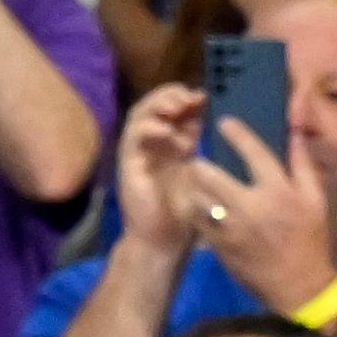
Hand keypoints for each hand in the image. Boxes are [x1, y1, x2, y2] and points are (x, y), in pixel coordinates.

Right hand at [113, 83, 205, 260]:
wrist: (164, 241)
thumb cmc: (185, 212)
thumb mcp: (201, 173)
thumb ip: (200, 148)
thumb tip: (207, 120)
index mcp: (172, 145)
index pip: (175, 112)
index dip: (187, 99)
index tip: (203, 96)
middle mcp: (153, 144)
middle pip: (154, 106)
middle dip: (170, 96)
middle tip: (188, 96)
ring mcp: (138, 151)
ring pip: (140, 115)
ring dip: (157, 105)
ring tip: (176, 106)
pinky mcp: (128, 163)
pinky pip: (133, 137)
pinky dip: (149, 129)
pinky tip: (166, 132)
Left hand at [184, 123, 336, 313]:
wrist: (300, 286)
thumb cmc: (310, 240)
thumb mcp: (315, 201)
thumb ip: (303, 165)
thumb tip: (294, 133)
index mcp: (280, 192)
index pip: (254, 153)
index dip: (237, 133)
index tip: (224, 122)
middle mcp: (252, 206)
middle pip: (209, 173)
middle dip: (200, 164)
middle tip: (200, 162)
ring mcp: (231, 227)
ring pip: (196, 195)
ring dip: (194, 188)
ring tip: (197, 184)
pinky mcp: (218, 244)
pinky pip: (196, 219)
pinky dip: (195, 210)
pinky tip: (200, 207)